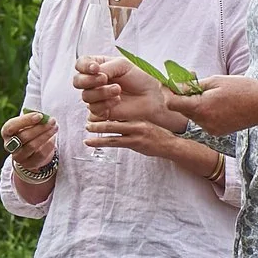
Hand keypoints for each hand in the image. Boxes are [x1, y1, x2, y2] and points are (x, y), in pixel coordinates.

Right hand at [0, 108, 57, 171]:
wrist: (32, 151)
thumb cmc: (29, 131)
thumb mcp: (28, 123)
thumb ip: (33, 119)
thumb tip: (44, 118)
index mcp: (6, 132)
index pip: (11, 126)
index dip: (26, 120)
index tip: (40, 116)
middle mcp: (9, 146)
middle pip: (24, 136)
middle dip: (40, 127)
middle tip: (52, 121)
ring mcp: (18, 157)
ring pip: (32, 146)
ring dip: (46, 135)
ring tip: (55, 128)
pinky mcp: (28, 164)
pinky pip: (40, 155)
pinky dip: (49, 145)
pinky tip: (53, 138)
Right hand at [73, 54, 183, 130]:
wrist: (151, 95)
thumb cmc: (139, 77)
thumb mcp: (122, 65)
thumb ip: (105, 67)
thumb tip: (93, 74)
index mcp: (98, 67)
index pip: (80, 64)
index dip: (84, 66)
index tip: (95, 68)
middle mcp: (94, 82)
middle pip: (77, 81)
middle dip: (88, 80)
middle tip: (104, 78)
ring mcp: (97, 97)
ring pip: (86, 96)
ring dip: (101, 92)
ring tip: (118, 89)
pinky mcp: (102, 111)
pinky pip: (94, 108)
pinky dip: (105, 103)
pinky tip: (118, 100)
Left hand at [85, 116, 199, 162]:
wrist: (170, 146)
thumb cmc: (158, 136)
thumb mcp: (145, 124)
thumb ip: (132, 122)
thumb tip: (117, 121)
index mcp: (138, 116)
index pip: (119, 112)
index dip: (106, 111)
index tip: (95, 112)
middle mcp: (136, 123)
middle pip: (113, 119)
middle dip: (98, 119)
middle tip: (87, 120)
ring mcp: (135, 134)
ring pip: (112, 130)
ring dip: (97, 130)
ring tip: (87, 130)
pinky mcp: (135, 144)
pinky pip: (115, 142)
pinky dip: (101, 141)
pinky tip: (91, 141)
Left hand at [167, 74, 257, 135]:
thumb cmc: (243, 89)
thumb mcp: (215, 81)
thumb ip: (193, 85)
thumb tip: (175, 86)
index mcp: (201, 108)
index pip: (172, 104)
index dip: (168, 92)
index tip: (170, 83)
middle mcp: (204, 122)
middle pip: (183, 109)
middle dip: (184, 94)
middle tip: (193, 78)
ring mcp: (211, 129)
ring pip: (194, 114)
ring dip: (196, 102)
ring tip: (211, 90)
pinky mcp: (218, 132)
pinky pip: (204, 120)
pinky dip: (206, 110)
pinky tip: (219, 102)